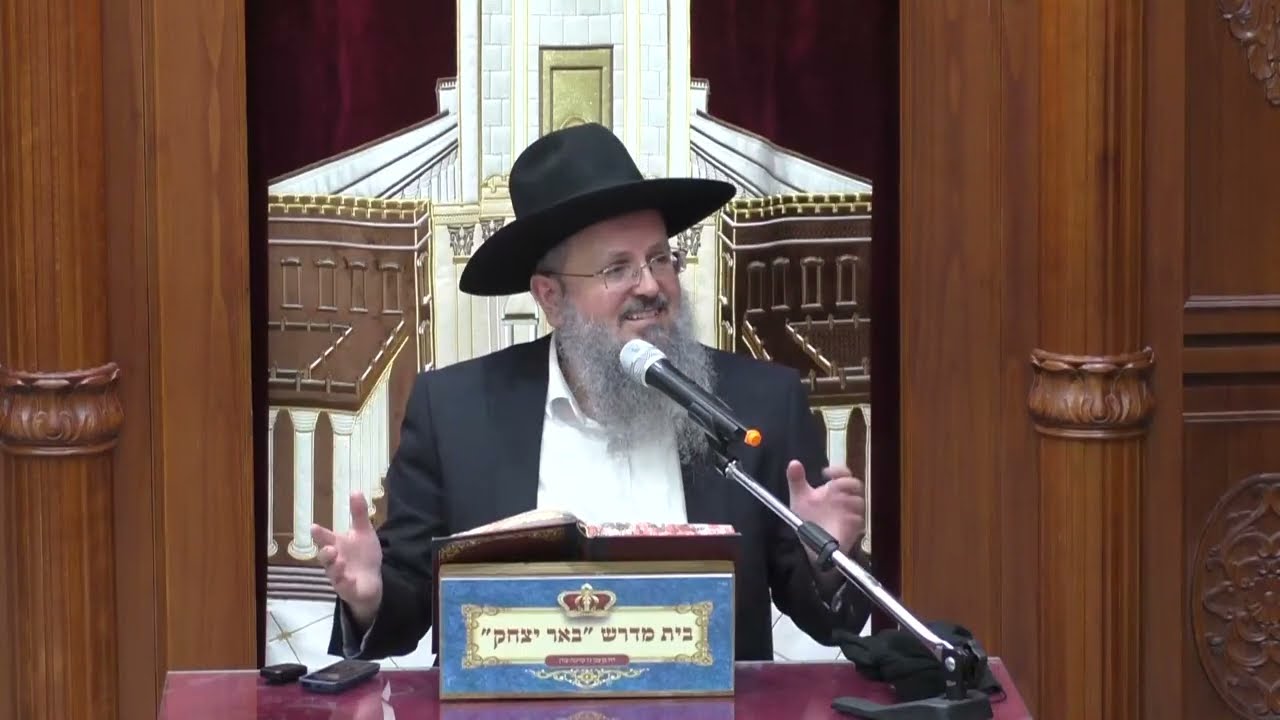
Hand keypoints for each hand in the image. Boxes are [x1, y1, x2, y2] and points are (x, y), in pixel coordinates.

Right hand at [311, 492, 383, 627]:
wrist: (371, 582)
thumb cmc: (362, 555)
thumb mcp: (364, 532)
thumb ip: (358, 513)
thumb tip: (355, 490)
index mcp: (337, 545)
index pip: (325, 538)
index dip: (319, 533)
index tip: (313, 526)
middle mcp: (334, 561)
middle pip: (325, 557)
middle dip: (325, 553)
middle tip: (329, 548)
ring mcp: (339, 576)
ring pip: (333, 573)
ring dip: (335, 567)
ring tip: (339, 561)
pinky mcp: (348, 589)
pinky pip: (346, 587)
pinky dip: (347, 583)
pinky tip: (351, 579)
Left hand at [786, 460, 865, 556]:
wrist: (811, 542)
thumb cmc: (808, 517)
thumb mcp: (799, 497)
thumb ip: (796, 479)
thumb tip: (793, 463)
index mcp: (834, 488)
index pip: (843, 473)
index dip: (838, 470)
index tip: (825, 472)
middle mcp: (845, 498)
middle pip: (856, 485)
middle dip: (846, 484)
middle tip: (833, 487)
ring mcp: (851, 512)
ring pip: (859, 502)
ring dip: (848, 500)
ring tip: (834, 503)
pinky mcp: (854, 527)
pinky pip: (858, 520)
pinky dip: (851, 518)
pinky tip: (840, 519)